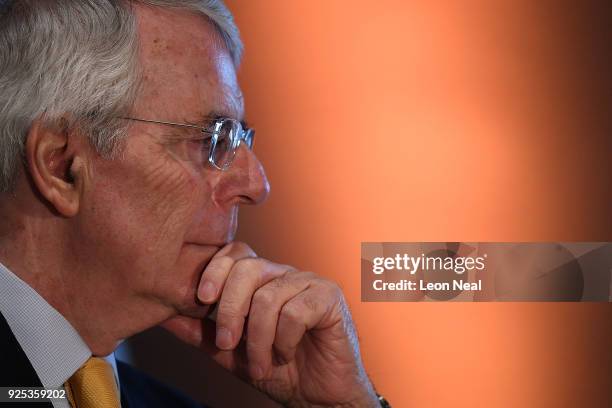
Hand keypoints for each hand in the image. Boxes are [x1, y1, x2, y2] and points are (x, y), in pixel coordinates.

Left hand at [162, 242, 378, 406]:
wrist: (317, 397)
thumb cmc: (277, 370)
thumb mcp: (230, 353)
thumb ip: (201, 332)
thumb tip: (162, 316)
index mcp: (261, 281)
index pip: (236, 253)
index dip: (216, 269)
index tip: (202, 299)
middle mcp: (284, 275)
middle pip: (248, 269)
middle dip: (230, 309)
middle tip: (228, 343)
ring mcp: (308, 282)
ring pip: (268, 296)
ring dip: (258, 339)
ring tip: (262, 364)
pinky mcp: (329, 297)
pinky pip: (294, 310)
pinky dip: (284, 340)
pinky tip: (287, 353)